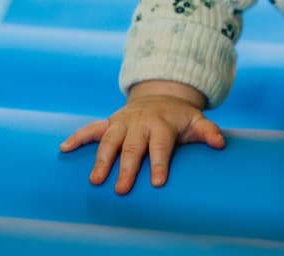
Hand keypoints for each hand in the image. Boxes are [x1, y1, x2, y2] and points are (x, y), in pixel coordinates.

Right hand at [59, 81, 225, 192]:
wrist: (161, 94)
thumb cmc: (180, 117)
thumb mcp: (197, 120)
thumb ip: (208, 131)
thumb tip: (220, 143)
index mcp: (162, 124)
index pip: (161, 146)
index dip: (159, 163)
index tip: (157, 182)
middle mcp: (140, 122)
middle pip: (133, 146)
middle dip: (127, 168)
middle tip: (121, 189)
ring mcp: (123, 121)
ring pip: (110, 140)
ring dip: (101, 159)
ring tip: (95, 180)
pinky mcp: (110, 121)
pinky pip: (91, 128)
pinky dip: (77, 136)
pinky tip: (63, 148)